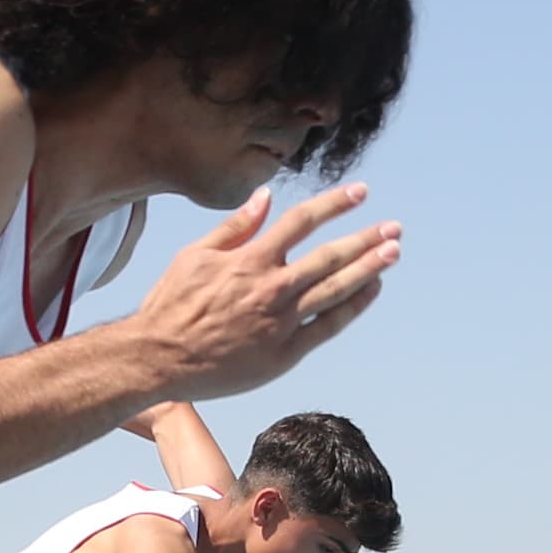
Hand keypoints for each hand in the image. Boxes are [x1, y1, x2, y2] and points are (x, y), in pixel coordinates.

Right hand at [123, 183, 396, 399]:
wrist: (157, 358)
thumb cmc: (170, 306)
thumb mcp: (194, 255)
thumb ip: (235, 227)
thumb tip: (265, 197)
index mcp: (250, 259)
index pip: (302, 221)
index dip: (335, 204)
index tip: (360, 193)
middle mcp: (271, 287)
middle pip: (330, 255)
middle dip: (366, 238)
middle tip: (394, 227)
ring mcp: (281, 321)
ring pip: (336, 289)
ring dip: (369, 268)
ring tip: (393, 252)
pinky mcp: (284, 352)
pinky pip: (328, 326)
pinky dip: (353, 307)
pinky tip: (372, 290)